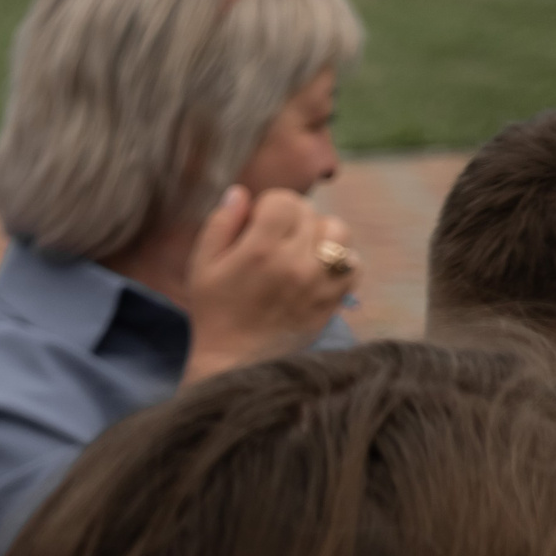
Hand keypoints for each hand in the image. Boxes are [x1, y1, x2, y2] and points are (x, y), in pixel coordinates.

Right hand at [180, 185, 358, 384]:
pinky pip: (354, 263)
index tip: (254, 227)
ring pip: (338, 231)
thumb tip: (241, 192)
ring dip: (320, 235)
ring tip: (300, 252)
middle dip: (290, 220)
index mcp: (260, 251)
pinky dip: (339, 261)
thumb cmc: (215, 312)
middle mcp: (295, 263)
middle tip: (272, 243)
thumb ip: (221, 224)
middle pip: (309, 212)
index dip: (266, 207)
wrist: (236, 363)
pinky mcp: (334, 300)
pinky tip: (316, 270)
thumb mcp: (202, 266)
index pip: (282, 199)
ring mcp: (320, 282)